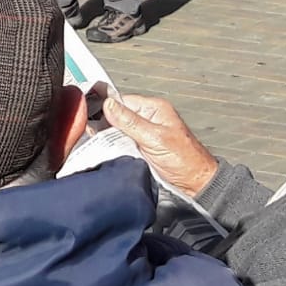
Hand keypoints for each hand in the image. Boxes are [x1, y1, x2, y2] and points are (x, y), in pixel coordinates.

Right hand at [103, 93, 218, 199]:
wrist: (194, 183)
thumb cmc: (185, 159)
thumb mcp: (154, 138)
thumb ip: (130, 121)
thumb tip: (109, 105)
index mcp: (154, 109)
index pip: (123, 101)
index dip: (106, 108)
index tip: (91, 117)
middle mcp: (148, 119)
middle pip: (118, 116)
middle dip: (105, 125)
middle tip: (94, 135)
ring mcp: (143, 134)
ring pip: (117, 131)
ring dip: (108, 138)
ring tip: (99, 145)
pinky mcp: (140, 149)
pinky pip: (121, 144)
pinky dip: (113, 148)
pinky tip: (106, 152)